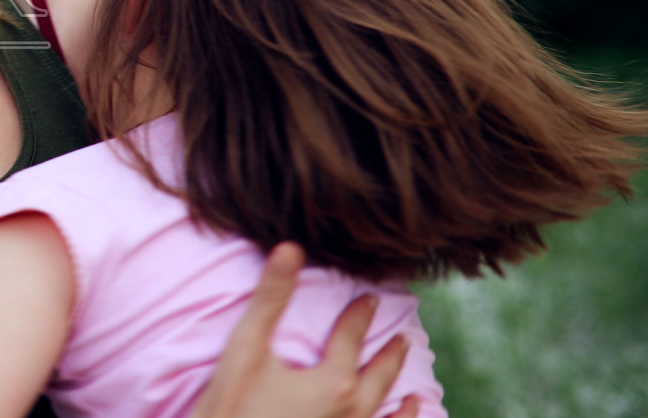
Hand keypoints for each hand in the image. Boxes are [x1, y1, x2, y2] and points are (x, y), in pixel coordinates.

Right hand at [190, 243, 419, 417]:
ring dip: (400, 403)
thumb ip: (271, 297)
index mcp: (334, 382)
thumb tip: (290, 247)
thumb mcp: (247, 346)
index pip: (352, 339)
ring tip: (415, 392)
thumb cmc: (231, 404)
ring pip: (383, 417)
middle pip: (378, 378)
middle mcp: (351, 413)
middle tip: (405, 337)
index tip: (371, 298)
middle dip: (390, 356)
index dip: (359, 315)